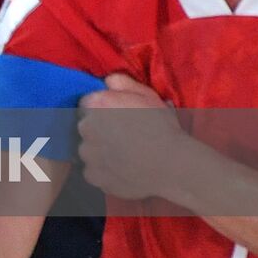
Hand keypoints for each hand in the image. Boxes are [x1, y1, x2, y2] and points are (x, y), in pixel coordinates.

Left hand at [78, 73, 185, 200]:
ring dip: (100, 153)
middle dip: (100, 131)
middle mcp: (85, 127)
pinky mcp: (92, 176)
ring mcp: (87, 154)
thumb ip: (124, 83)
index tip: (116, 119)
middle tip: (123, 139)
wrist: (172, 165)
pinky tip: (123, 171)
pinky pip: (94, 172)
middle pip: (86, 127)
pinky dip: (104, 172)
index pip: (87, 104)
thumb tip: (107, 81)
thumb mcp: (148, 96)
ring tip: (125, 158)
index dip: (102, 111)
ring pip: (89, 151)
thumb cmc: (162, 127)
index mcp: (96, 104)